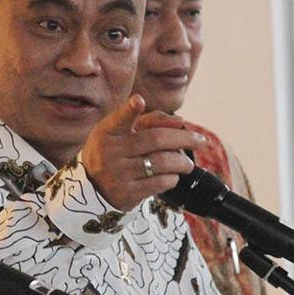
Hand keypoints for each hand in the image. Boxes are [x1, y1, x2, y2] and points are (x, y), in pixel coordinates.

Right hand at [79, 94, 202, 210]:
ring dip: (182, 162)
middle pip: (156, 140)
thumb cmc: (115, 153)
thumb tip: (180, 121)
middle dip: (184, 139)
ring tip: (187, 163)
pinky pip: (160, 182)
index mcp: (107, 133)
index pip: (119, 119)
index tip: (139, 100)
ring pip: (162, 163)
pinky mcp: (126, 194)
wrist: (93, 189)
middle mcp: (109, 152)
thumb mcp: (122, 133)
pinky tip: (173, 176)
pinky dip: (173, 178)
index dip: (130, 110)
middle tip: (200, 141)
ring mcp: (117, 174)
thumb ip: (150, 121)